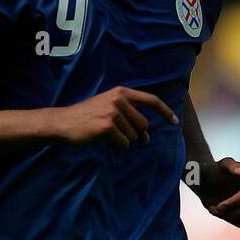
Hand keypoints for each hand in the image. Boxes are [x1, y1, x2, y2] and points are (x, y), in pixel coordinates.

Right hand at [53, 86, 178, 149]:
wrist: (64, 122)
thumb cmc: (87, 117)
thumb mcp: (108, 107)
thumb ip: (129, 115)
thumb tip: (147, 136)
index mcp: (121, 92)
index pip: (151, 100)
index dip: (165, 111)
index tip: (175, 121)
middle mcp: (119, 100)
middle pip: (143, 124)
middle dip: (137, 134)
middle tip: (122, 137)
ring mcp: (113, 113)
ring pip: (134, 136)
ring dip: (123, 141)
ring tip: (107, 135)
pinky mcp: (107, 127)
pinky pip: (124, 144)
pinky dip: (116, 146)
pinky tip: (103, 140)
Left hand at [195, 157, 239, 226]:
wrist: (208, 182)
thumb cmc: (214, 172)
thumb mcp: (219, 167)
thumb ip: (231, 167)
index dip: (232, 203)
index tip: (218, 207)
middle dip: (230, 210)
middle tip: (214, 209)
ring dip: (228, 215)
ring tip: (216, 208)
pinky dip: (228, 219)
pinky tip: (221, 210)